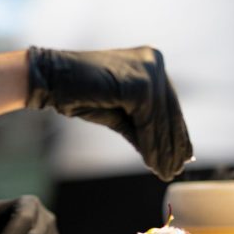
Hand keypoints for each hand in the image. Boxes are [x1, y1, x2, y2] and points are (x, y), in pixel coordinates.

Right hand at [26, 45, 192, 181]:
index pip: (169, 103)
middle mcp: (153, 60)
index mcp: (151, 61)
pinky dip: (151, 146)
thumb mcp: (119, 112)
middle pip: (169, 112)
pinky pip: (149, 123)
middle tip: (175, 170)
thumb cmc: (80, 93)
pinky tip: (152, 164)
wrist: (50, 80)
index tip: (183, 156)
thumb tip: (163, 153)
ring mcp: (147, 71)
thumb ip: (141, 127)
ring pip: (160, 121)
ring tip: (164, 172)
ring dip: (163, 151)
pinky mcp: (139, 85)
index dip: (177, 132)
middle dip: (173, 145)